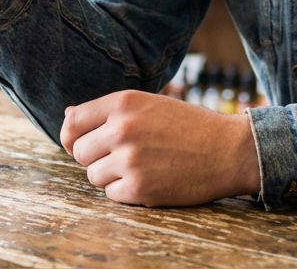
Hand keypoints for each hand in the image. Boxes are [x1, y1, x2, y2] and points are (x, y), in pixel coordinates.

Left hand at [61, 90, 260, 205]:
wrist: (228, 150)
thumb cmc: (189, 126)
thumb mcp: (150, 103)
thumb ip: (111, 111)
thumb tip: (68, 118)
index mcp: (124, 102)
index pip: (73, 122)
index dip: (72, 136)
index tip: (80, 143)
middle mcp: (122, 129)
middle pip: (80, 152)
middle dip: (95, 157)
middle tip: (122, 156)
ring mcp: (130, 159)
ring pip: (93, 176)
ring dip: (111, 176)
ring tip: (140, 166)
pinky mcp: (140, 188)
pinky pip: (111, 194)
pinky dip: (125, 191)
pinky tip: (149, 179)